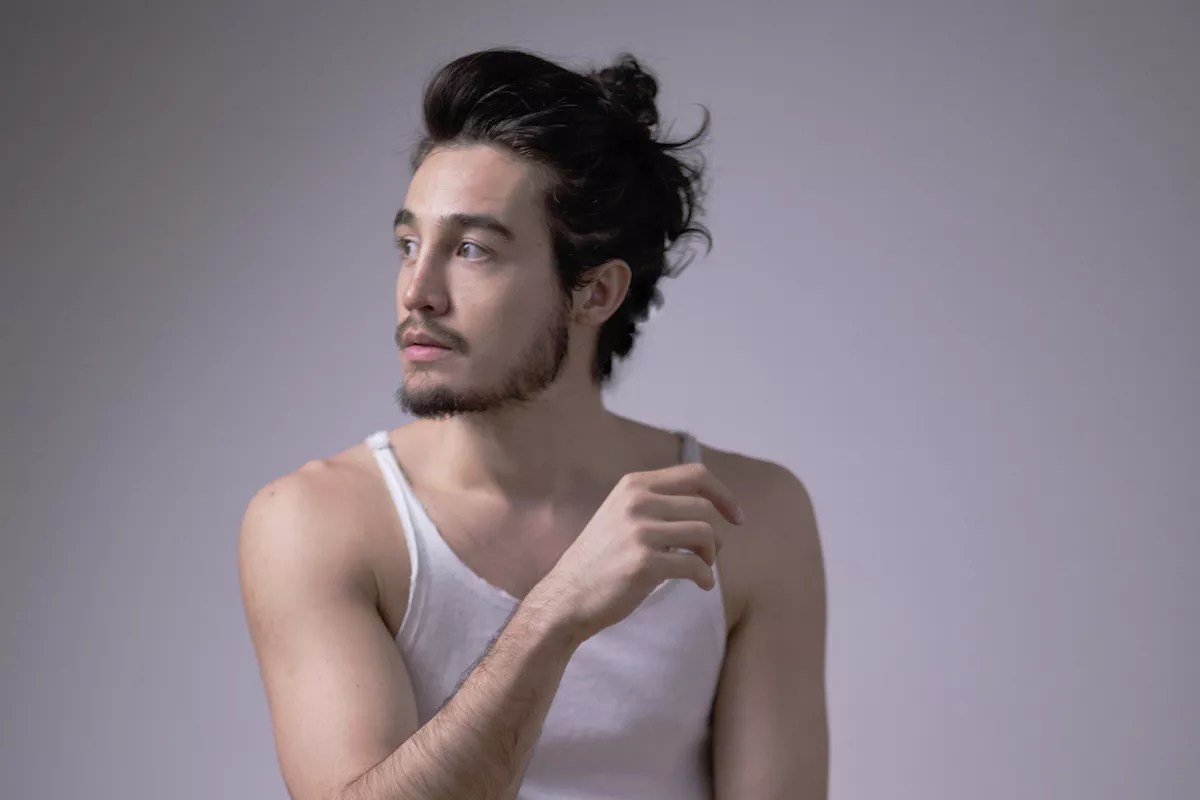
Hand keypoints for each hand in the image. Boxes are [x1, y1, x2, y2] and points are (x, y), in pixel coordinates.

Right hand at [527, 462, 743, 642]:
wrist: (567, 596)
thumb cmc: (600, 560)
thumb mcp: (621, 515)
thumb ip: (656, 504)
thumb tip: (708, 505)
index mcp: (633, 485)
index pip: (695, 474)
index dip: (723, 493)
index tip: (736, 516)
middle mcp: (636, 501)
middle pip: (704, 508)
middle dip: (716, 535)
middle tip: (709, 555)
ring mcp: (640, 531)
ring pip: (705, 534)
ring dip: (712, 556)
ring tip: (702, 568)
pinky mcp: (645, 563)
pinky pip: (695, 565)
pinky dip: (705, 577)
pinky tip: (700, 585)